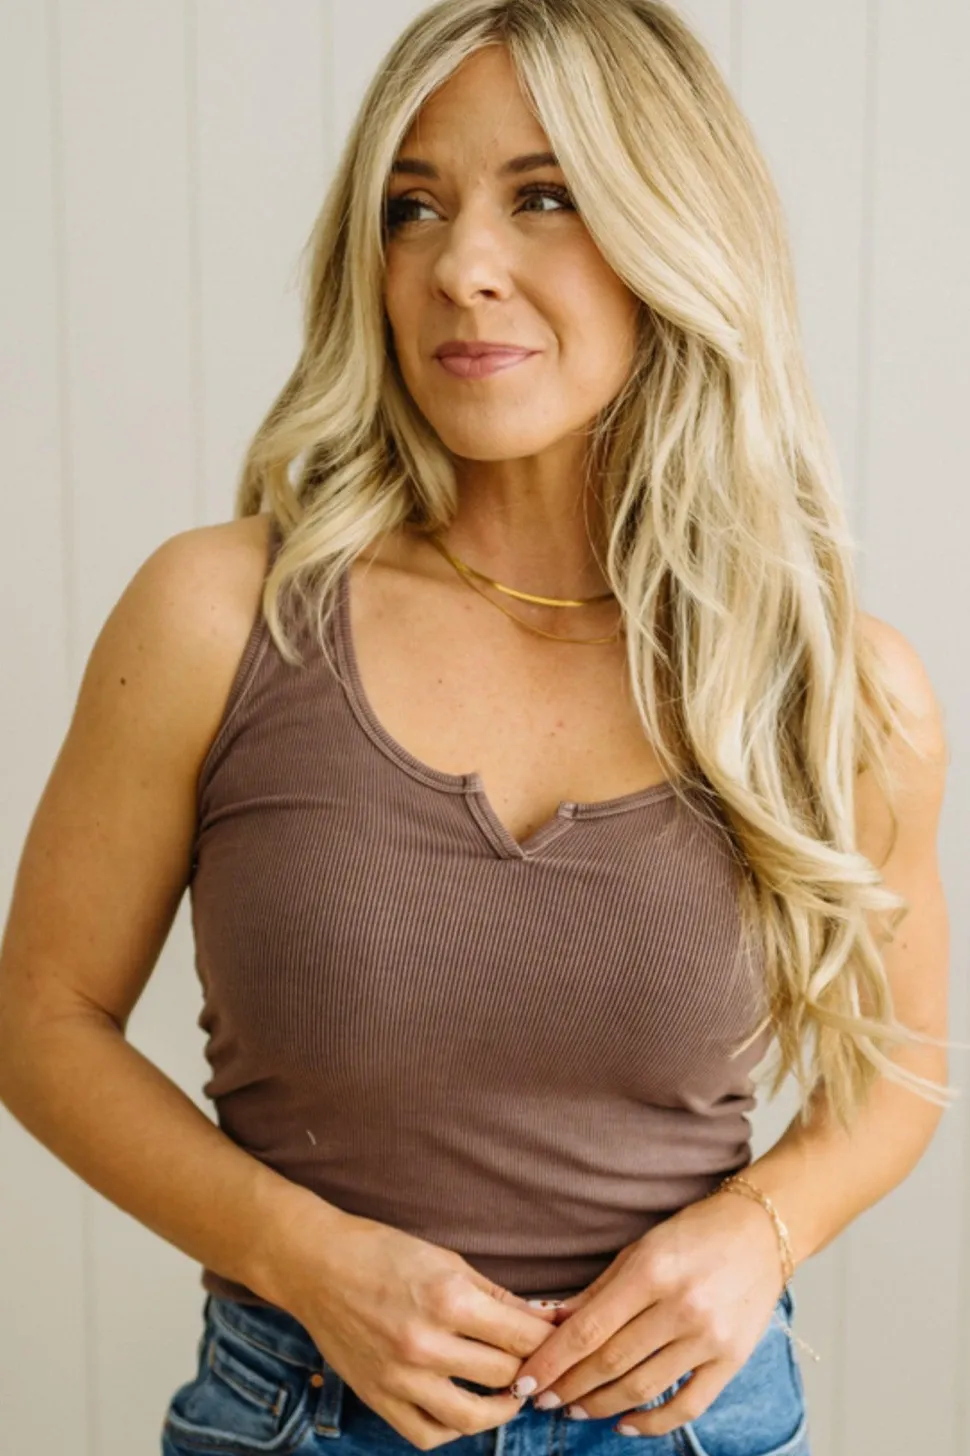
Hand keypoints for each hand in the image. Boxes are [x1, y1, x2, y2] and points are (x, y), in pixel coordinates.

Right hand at [267, 1202, 561, 1449]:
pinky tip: (465, 1410)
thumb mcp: (447, 1260)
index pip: (523, 1336)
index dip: (551, 1341)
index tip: (564, 1341)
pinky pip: (428, 1434)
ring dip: (501, 1410)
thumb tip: (544, 1318)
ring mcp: (400, 1376)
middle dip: (530, 1370)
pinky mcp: (378, 1397)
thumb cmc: (382, 1251)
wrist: (315, 1265)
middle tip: (540, 1364)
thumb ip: (497, 1296)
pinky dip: (454, 1428)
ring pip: (472, 1416)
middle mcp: (426, 1343)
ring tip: (511, 1395)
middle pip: (504, 1375)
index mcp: (448, 1298)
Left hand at [504, 1189, 785, 1437]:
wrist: (762, 1231)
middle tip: (542, 1399)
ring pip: (642, 1387)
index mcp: (652, 1271)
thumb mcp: (640, 1248)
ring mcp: (710, 1338)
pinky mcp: (732, 1360)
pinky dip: (652, 1422)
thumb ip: (598, 1291)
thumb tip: (552, 1324)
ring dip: (601, 1405)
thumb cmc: (694, 1233)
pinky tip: (624, 1423)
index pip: (589, 1329)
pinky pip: (687, 1406)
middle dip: (569, 1386)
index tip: (526, 1382)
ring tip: (575, 1409)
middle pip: (610, 1361)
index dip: (552, 1361)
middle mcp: (681, 1307)